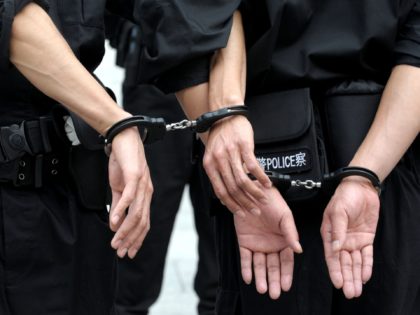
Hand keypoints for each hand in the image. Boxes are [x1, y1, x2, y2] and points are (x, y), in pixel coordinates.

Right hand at [107, 127, 152, 258]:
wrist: (124, 139)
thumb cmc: (123, 162)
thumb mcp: (119, 187)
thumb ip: (117, 205)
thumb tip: (114, 223)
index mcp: (145, 196)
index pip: (144, 222)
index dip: (137, 239)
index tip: (128, 252)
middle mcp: (147, 193)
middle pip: (142, 222)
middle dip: (131, 240)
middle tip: (120, 252)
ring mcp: (143, 185)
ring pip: (136, 213)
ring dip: (125, 230)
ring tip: (115, 242)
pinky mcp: (135, 176)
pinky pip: (129, 197)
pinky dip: (121, 210)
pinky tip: (113, 221)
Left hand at [203, 115, 271, 216]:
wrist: (225, 115)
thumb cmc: (220, 137)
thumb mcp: (213, 157)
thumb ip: (218, 175)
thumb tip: (224, 198)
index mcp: (209, 165)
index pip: (220, 191)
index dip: (232, 205)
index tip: (241, 213)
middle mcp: (219, 160)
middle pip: (233, 188)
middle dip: (245, 203)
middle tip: (255, 211)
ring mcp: (231, 153)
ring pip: (243, 180)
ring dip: (255, 193)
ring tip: (263, 199)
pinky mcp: (243, 145)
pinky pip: (253, 166)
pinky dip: (261, 177)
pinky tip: (267, 183)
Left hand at [234, 187, 301, 298]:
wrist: (254, 191)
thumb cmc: (273, 202)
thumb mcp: (285, 216)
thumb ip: (291, 234)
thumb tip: (299, 250)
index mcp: (284, 240)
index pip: (286, 261)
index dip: (286, 274)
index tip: (286, 286)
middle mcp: (271, 245)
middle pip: (273, 266)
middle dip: (274, 280)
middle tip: (274, 294)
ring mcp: (258, 244)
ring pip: (260, 265)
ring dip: (261, 277)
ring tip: (262, 288)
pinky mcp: (244, 241)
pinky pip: (245, 257)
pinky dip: (246, 268)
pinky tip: (248, 278)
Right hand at [320, 177, 379, 297]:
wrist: (361, 187)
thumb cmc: (344, 196)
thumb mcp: (338, 210)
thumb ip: (337, 230)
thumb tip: (335, 248)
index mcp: (329, 234)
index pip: (331, 256)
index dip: (335, 270)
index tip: (338, 283)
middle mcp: (340, 240)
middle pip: (343, 263)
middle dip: (346, 278)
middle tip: (350, 292)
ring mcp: (353, 240)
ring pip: (354, 262)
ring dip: (355, 276)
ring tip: (357, 290)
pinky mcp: (366, 239)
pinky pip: (366, 255)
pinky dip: (366, 266)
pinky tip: (365, 276)